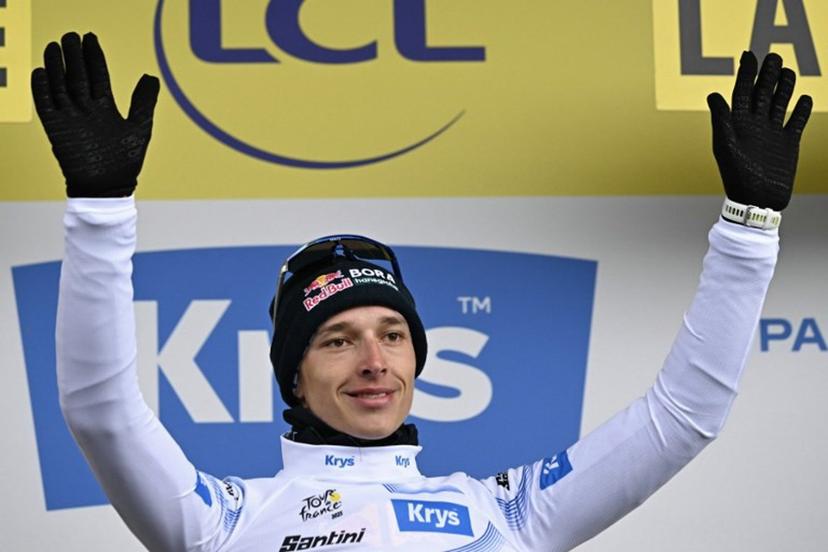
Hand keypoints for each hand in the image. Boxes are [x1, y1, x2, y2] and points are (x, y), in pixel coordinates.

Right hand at [31, 32, 159, 196]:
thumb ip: (143, 102)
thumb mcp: (139, 128)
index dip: (94, 57)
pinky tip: (42, 72)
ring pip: (60, 86)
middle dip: (74, 56)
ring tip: (54, 46)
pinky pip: (46, 105)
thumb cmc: (125, 163)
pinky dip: (42, 90)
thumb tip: (151, 76)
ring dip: (56, 66)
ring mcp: (71, 118)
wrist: (107, 189)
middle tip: (71, 36)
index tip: (90, 38)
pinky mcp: (57, 129)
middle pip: (77, 76)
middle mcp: (86, 110)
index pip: (98, 76)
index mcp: (105, 107)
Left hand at [707, 51, 812, 210]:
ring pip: (780, 104)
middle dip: (767, 75)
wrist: (756, 202)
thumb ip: (721, 120)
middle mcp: (755, 126)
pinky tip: (805, 99)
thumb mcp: (725, 147)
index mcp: (737, 125)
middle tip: (773, 56)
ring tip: (787, 70)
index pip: (741, 93)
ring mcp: (772, 134)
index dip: (745, 74)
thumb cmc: (737, 177)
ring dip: (784, 87)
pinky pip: (795, 122)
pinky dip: (801, 111)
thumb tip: (712, 94)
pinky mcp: (787, 144)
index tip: (749, 54)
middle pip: (762, 94)